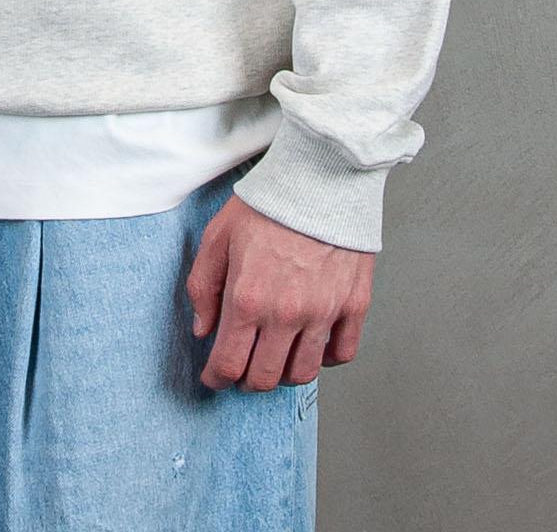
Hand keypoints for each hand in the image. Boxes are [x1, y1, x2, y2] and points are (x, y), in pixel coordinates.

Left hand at [185, 190, 373, 391]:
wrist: (319, 176)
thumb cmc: (268, 203)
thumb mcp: (217, 237)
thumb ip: (202, 286)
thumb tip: (203, 329)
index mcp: (248, 298)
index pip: (228, 364)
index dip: (216, 377)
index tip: (214, 376)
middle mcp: (286, 314)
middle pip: (264, 379)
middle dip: (246, 380)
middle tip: (242, 367)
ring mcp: (323, 312)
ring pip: (302, 374)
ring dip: (283, 373)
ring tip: (275, 356)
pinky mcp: (353, 305)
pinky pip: (341, 354)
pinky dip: (325, 358)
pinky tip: (311, 344)